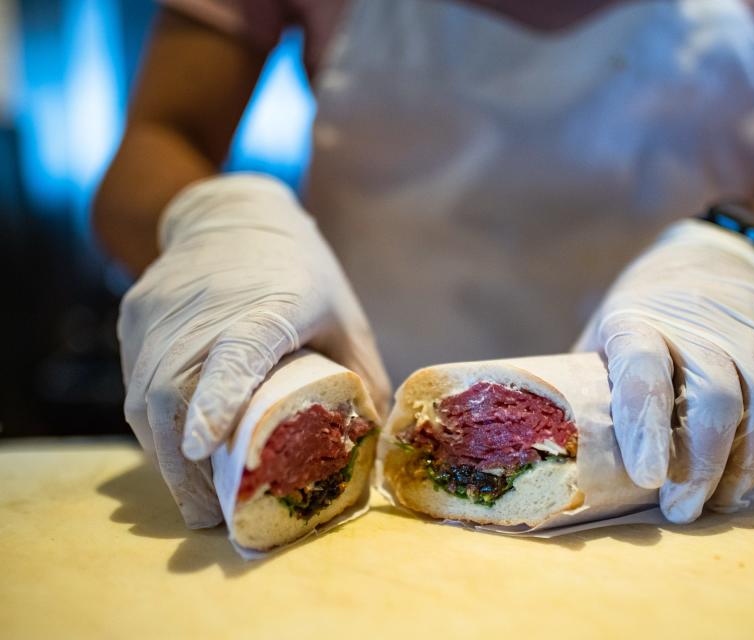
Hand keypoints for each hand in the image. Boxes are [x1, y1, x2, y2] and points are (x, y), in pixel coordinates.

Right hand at [118, 173, 389, 526]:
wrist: (231, 211)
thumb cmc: (300, 269)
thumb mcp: (344, 315)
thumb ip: (361, 375)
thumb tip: (373, 443)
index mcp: (265, 306)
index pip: (235, 353)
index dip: (217, 399)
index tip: (200, 447)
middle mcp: (201, 310)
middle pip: (173, 391)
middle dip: (183, 467)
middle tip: (207, 515)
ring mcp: (159, 314)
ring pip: (143, 397)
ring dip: (164, 454)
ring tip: (194, 496)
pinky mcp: (135, 317)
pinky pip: (135, 383)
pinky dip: (154, 425)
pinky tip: (176, 450)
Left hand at [575, 219, 753, 522]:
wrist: (711, 259)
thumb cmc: (643, 320)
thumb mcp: (601, 339)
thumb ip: (589, 391)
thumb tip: (565, 460)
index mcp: (636, 321)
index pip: (642, 367)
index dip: (645, 424)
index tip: (649, 477)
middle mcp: (697, 317)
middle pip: (714, 392)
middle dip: (703, 463)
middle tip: (684, 509)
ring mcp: (752, 323)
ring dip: (749, 461)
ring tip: (725, 499)